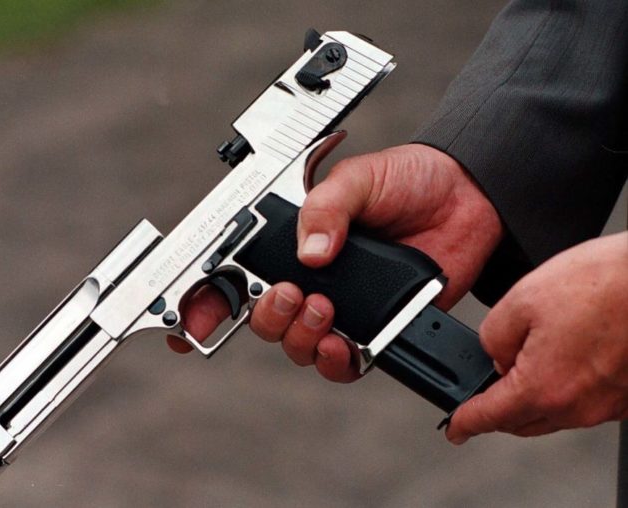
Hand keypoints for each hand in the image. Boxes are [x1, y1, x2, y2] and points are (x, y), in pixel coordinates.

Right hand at [170, 144, 502, 381]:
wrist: (466, 197)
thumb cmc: (408, 180)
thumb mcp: (359, 178)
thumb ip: (327, 206)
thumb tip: (310, 253)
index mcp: (289, 238)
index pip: (233, 272)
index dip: (204, 300)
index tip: (189, 322)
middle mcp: (306, 276)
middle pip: (258, 317)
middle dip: (263, 315)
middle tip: (286, 294)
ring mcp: (337, 304)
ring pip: (294, 343)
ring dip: (297, 335)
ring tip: (321, 308)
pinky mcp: (371, 327)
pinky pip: (340, 362)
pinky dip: (334, 361)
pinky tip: (341, 343)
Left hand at [447, 232, 627, 443]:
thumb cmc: (605, 284)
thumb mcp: (521, 301)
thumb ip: (494, 337)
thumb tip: (496, 356)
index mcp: (543, 388)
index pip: (491, 416)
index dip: (465, 422)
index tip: (456, 429)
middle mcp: (578, 406)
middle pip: (522, 421)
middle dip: (498, 409)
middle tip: (485, 391)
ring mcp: (607, 405)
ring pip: (554, 414)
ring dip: (534, 397)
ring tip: (531, 358)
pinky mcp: (626, 396)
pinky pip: (584, 403)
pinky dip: (565, 389)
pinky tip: (566, 358)